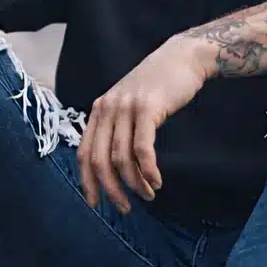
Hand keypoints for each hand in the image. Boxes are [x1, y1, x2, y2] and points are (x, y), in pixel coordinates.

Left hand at [78, 37, 213, 212]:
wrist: (182, 58)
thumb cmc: (158, 86)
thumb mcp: (128, 103)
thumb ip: (117, 127)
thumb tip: (112, 165)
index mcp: (99, 110)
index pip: (84, 153)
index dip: (87, 182)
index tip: (95, 203)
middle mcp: (107, 109)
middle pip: (99, 160)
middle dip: (110, 189)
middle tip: (124, 208)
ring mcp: (126, 108)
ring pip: (121, 158)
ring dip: (134, 184)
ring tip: (147, 195)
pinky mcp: (147, 108)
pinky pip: (142, 149)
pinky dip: (148, 170)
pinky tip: (156, 181)